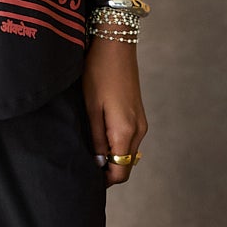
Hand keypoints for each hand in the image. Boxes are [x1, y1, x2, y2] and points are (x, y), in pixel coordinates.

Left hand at [82, 36, 146, 187]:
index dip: (104, 180)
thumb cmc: (99, 73)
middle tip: (85, 165)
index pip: (120, 172)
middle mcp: (138, 131)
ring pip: (128, 154)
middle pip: (126, 166)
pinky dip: (117, 145)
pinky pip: (130, 141)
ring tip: (90, 150)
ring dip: (112, 157)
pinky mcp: (139, 115)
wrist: (116, 45)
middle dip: (108, 170)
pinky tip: (100, 136)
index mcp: (125, 132)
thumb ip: (95, 139)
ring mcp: (141, 123)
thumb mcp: (90, 108)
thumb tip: (99, 163)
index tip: (87, 178)